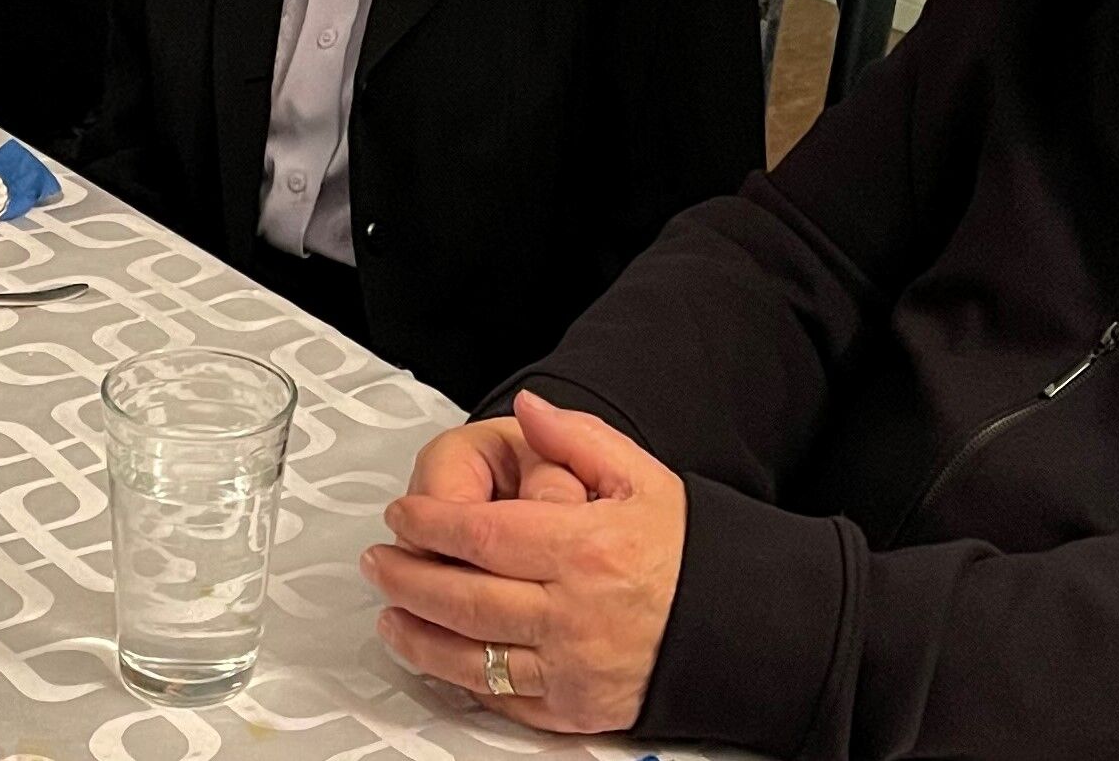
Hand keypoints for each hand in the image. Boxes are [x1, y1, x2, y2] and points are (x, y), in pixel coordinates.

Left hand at [364, 391, 684, 733]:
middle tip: (380, 561)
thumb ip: (576, 438)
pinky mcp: (573, 709)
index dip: (428, 525)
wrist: (738, 625)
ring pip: (470, 657)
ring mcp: (570, 667)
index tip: (402, 515)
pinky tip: (440, 656)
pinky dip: (461, 678)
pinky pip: (502, 697)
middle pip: (463, 599)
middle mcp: (573, 613)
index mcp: (585, 549)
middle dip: (407, 578)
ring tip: (392, 613)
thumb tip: (527, 408)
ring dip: (418, 636)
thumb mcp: (641, 477)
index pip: (481, 535)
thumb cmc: (689, 553)